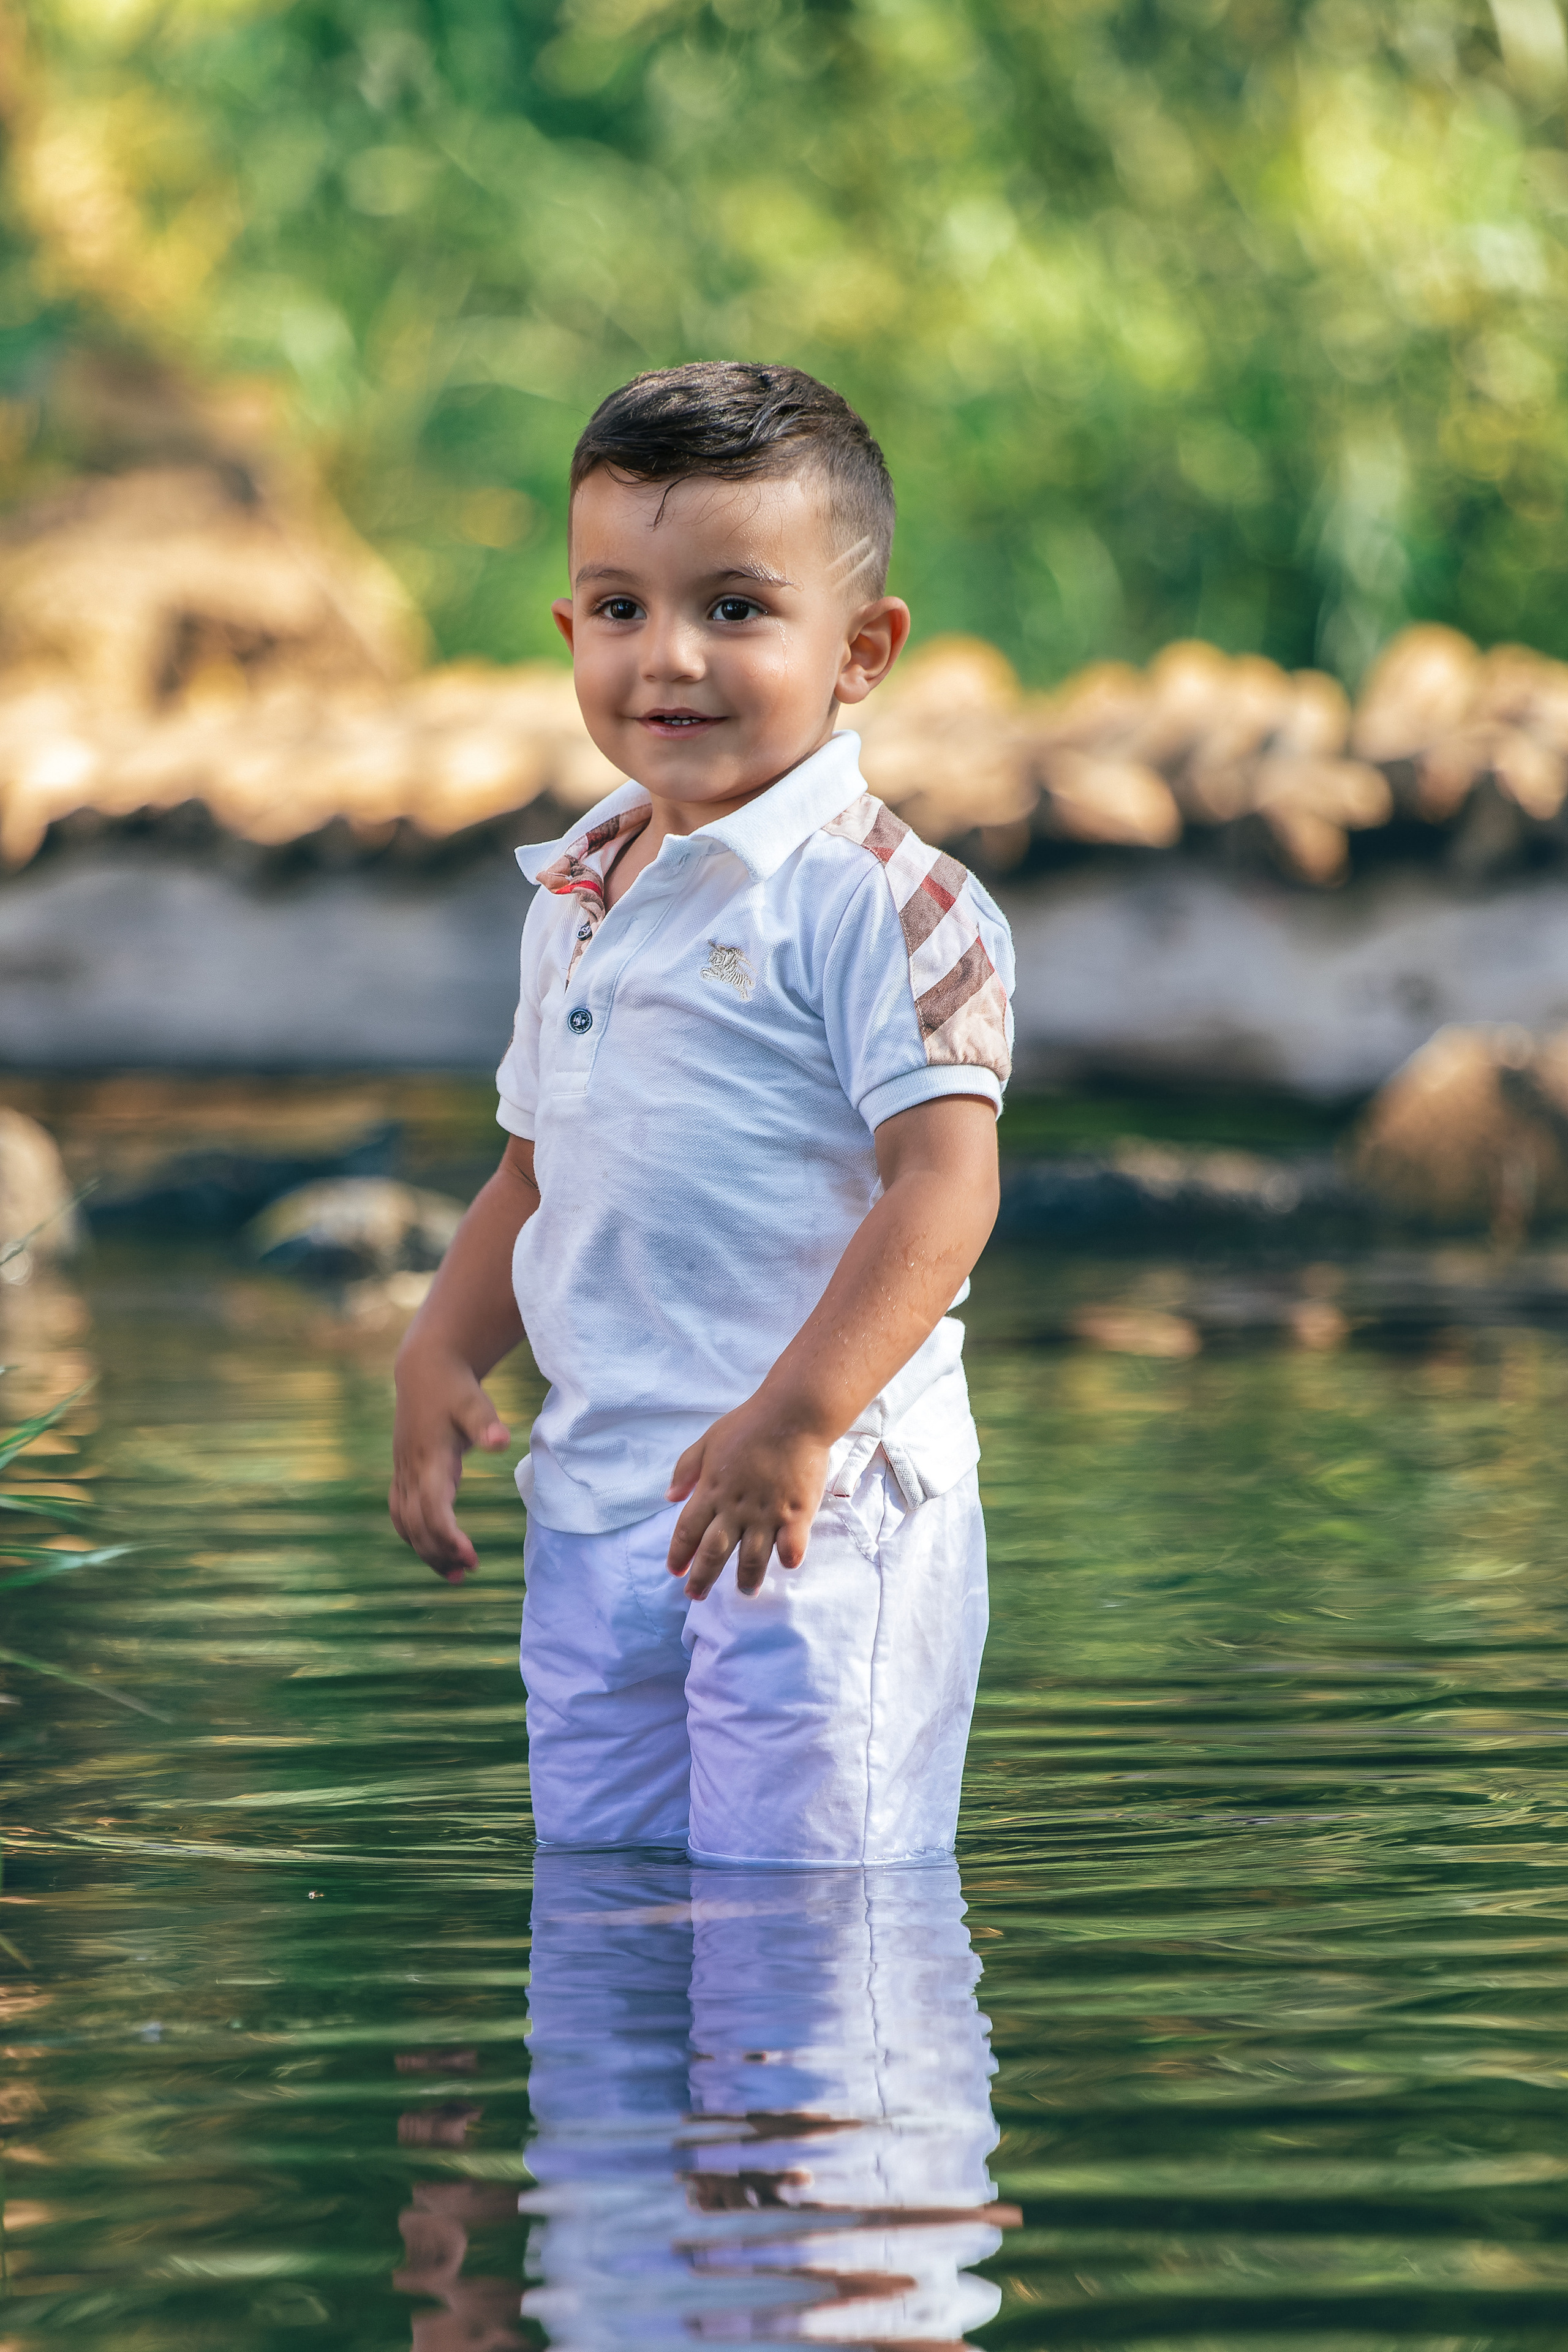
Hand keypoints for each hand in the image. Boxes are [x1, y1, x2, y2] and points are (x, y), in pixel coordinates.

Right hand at [390, 1344, 509, 1582]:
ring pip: (405, 1524)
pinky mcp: (403, 1473)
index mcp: (429, 1459)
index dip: (448, 1536)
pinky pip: (401, 1514)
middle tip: (469, 1573)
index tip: (471, 1557)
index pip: (432, 1509)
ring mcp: (403, 1473)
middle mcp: (411, 1471)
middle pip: (416, 1525)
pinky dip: (415, 1536)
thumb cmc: (455, 1389)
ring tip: (456, 1575)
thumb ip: (486, 1424)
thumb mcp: (475, 1403)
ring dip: (426, 1551)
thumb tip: (502, 1442)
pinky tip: (435, 1552)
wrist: (425, 1370)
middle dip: (439, 1552)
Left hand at [665, 1396, 829, 1600]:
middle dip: (702, 1578)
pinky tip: (786, 1565)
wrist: (792, 1413)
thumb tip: (669, 1497)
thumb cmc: (748, 1424)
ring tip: (745, 1591)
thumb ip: (686, 1470)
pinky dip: (787, 1558)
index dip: (679, 1554)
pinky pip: (791, 1546)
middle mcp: (736, 1508)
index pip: (687, 1531)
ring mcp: (767, 1513)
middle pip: (714, 1552)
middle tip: (696, 1595)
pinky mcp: (797, 1512)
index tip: (675, 1571)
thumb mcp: (707, 1441)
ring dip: (746, 1578)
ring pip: (752, 1558)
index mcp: (711, 1490)